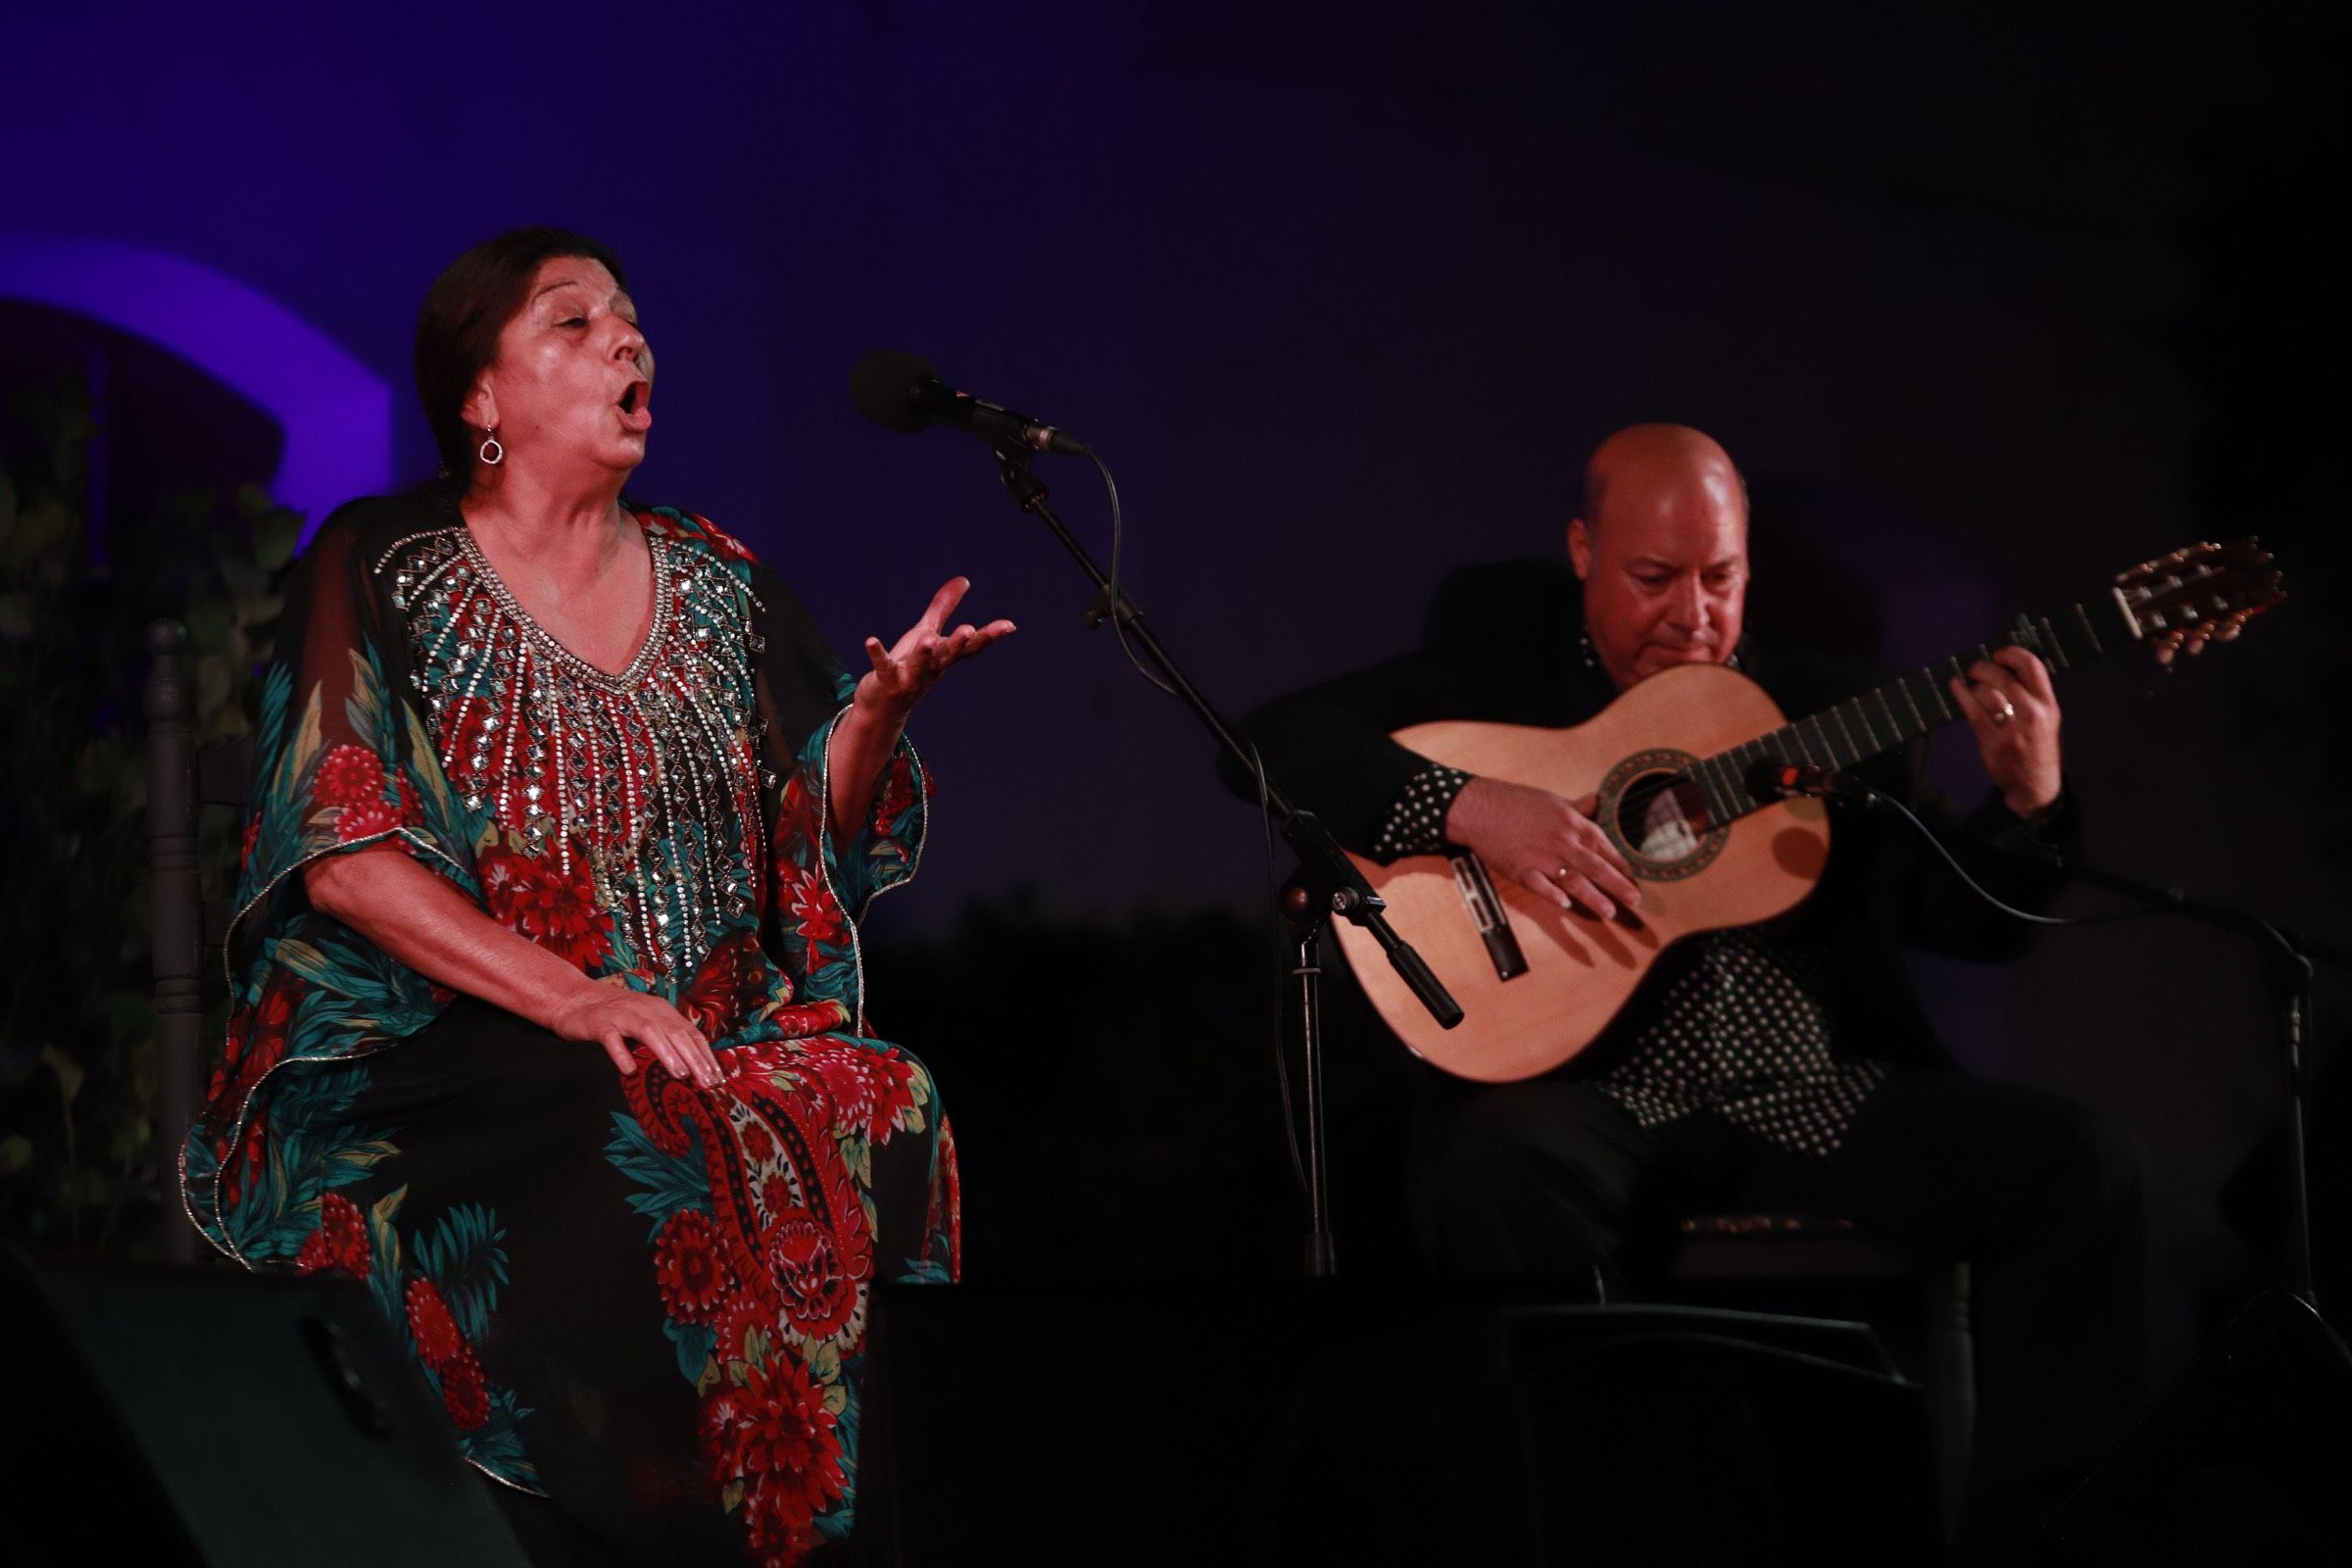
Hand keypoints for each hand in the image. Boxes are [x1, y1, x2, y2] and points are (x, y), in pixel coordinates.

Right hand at [548, 982, 725, 1089]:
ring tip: (680, 1074)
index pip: (691, 1033)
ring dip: (667, 1053)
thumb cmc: (615, 1017)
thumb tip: (692, 1068)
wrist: (574, 999)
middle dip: (695, 1059)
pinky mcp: (600, 1023)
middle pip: (677, 1033)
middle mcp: (647, 1011)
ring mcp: (622, 1016)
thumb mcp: (646, 1023)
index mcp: (662, 1011)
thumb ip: (666, 1039)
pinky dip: (621, 1054)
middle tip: (708, 1083)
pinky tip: (629, 1070)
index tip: (718, 1080)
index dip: (706, 1056)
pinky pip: (612, 1038)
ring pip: (650, 1032)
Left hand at [856, 577, 1015, 720]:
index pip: (970, 646)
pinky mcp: (886, 680)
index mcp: (943, 656)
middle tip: (970, 629)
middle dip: (958, 643)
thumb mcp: (926, 632)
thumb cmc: (909, 664)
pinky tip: (870, 640)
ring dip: (924, 653)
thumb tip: (964, 579)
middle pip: (948, 655)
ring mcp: (910, 676)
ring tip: (928, 638)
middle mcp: (931, 668)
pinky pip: (882, 666)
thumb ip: (944, 607)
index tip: (1009, 625)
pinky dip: (877, 654)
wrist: (884, 706)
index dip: (990, 636)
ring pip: (920, 665)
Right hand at [1444, 776, 1642, 919]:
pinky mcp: (1521, 869)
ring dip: (1593, 897)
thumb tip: (1596, 801)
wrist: (1479, 807)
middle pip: (1595, 866)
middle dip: (1618, 885)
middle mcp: (1561, 841)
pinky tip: (1565, 905)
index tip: (1632, 876)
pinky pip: (1540, 886)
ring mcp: (1541, 857)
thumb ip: (1576, 807)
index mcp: (1571, 823)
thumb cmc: (1515, 802)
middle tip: (1634, 900)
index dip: (1620, 863)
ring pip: (1573, 880)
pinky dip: (1553, 895)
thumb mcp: (1551, 800)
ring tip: (1609, 911)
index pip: (1603, 846)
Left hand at [1949, 645, 2062, 818]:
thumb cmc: (2040, 748)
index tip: (1999, 654)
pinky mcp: (1992, 741)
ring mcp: (2011, 728)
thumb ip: (2033, 695)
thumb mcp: (2048, 719)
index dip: (2013, 653)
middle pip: (2003, 677)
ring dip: (1974, 683)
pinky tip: (1955, 685)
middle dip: (1985, 667)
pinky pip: (1972, 710)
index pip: (2033, 667)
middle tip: (1976, 667)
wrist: (2037, 786)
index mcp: (2049, 705)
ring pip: (1986, 692)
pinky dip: (1960, 694)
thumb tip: (2008, 668)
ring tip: (1970, 683)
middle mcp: (2032, 714)